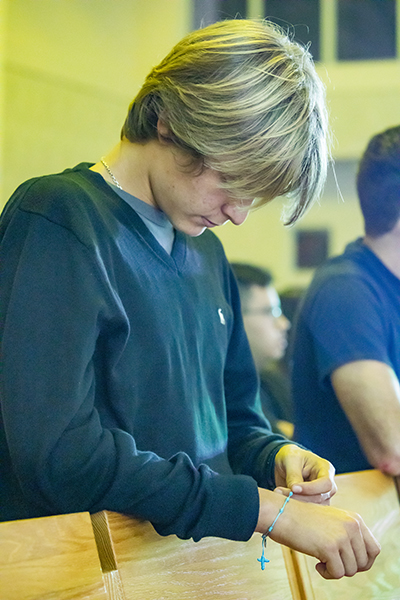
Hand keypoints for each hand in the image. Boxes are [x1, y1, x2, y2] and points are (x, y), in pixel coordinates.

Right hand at [257, 489, 380, 578]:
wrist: (281, 513)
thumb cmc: (303, 519)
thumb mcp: (332, 522)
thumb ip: (348, 536)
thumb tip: (362, 562)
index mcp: (355, 519)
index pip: (374, 549)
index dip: (364, 562)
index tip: (348, 563)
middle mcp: (352, 525)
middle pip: (364, 562)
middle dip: (348, 568)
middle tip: (332, 563)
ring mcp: (342, 535)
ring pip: (351, 570)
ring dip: (336, 571)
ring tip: (322, 561)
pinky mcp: (330, 547)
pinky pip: (337, 573)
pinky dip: (327, 574)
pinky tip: (317, 564)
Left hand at [274, 444, 336, 503]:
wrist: (287, 463)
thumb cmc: (292, 457)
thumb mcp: (290, 460)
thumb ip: (293, 475)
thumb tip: (294, 491)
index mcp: (325, 469)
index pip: (326, 483)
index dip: (311, 488)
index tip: (293, 488)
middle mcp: (327, 485)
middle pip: (320, 497)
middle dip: (299, 497)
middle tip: (279, 491)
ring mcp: (322, 496)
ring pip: (313, 507)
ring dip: (295, 503)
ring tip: (279, 493)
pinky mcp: (313, 504)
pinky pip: (307, 510)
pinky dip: (294, 507)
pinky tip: (283, 500)